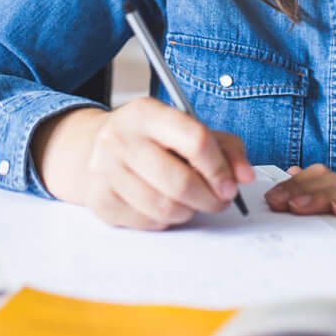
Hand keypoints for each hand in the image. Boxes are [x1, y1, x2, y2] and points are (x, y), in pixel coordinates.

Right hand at [31, 99, 254, 229]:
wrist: (91, 148)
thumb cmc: (150, 140)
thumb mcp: (185, 129)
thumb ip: (224, 147)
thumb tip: (245, 176)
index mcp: (146, 113)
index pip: (195, 140)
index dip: (220, 168)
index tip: (231, 185)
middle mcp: (120, 138)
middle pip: (181, 182)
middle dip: (209, 199)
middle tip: (218, 201)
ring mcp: (105, 170)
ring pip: (166, 208)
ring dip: (189, 212)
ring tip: (191, 203)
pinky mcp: (101, 200)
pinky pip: (148, 222)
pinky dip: (165, 220)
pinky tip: (164, 205)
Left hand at [264, 163, 335, 241]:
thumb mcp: (324, 229)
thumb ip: (307, 205)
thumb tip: (290, 174)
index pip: (318, 176)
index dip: (295, 183)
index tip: (273, 198)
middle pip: (332, 181)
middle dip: (303, 189)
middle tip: (282, 203)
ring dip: (323, 196)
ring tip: (301, 206)